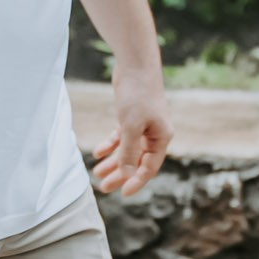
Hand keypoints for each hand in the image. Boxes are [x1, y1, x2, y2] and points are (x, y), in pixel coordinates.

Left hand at [92, 72, 170, 196]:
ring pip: (127, 149)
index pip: (149, 167)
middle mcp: (154, 133)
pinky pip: (121, 136)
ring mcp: (143, 125)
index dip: (136, 181)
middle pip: (136, 160)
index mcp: (161, 137)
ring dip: (113, 161)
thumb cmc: (138, 94)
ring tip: (97, 173)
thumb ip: (128, 151)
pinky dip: (110, 144)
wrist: (135, 64)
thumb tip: (125, 175)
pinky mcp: (131, 116)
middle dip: (120, 174)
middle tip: (103, 187)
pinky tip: (98, 152)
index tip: (122, 194)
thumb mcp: (131, 125)